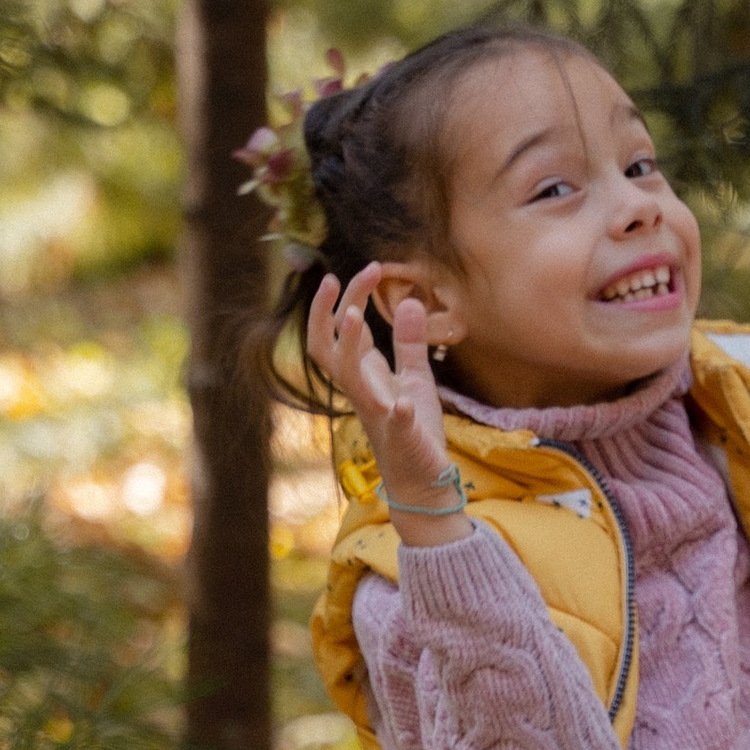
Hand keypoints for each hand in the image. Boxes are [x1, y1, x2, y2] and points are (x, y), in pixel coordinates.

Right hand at [306, 264, 461, 534]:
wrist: (423, 480)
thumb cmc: (415, 431)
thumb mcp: (415, 379)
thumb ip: (409, 343)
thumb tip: (408, 299)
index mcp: (364, 376)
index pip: (341, 331)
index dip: (348, 298)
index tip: (370, 268)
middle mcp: (361, 391)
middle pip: (326, 347)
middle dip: (328, 312)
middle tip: (339, 277)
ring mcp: (378, 414)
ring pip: (347, 377)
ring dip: (350, 347)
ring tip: (356, 316)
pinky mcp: (402, 438)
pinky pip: (395, 423)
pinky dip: (399, 412)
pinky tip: (403, 403)